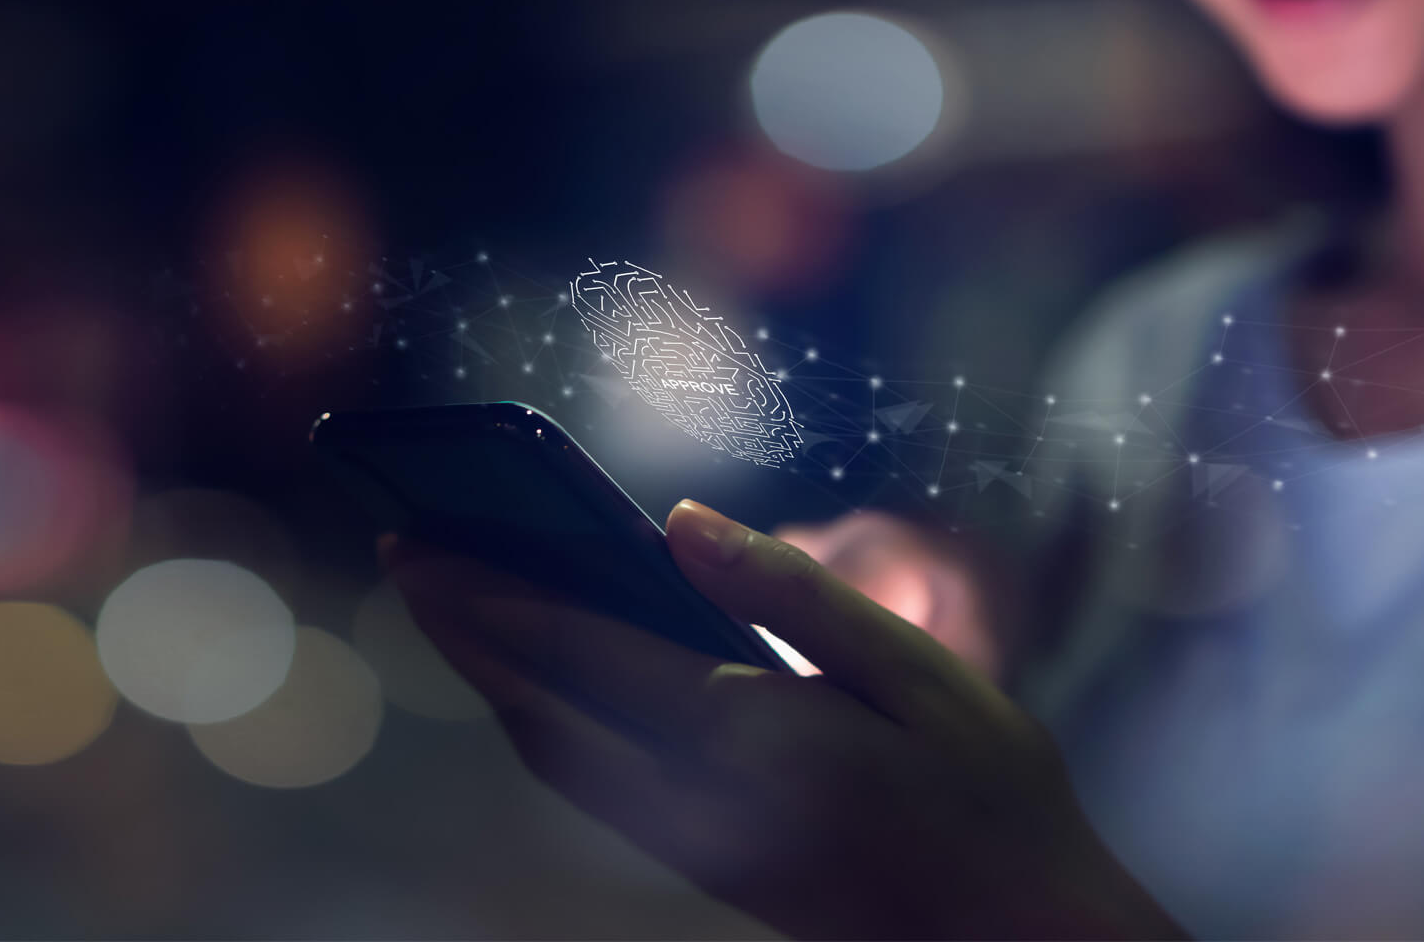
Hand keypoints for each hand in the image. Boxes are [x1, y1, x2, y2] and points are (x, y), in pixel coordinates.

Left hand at [385, 501, 1182, 940]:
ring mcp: (697, 847)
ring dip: (496, 682)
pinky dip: (548, 728)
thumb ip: (790, 595)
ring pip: (558, 763)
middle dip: (464, 632)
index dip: (489, 593)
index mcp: (745, 736)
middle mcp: (697, 801)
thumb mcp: (916, 672)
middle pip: (539, 713)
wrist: (1018, 941)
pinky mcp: (712, 870)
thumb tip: (678, 523)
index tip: (418, 539)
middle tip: (404, 551)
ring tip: (460, 610)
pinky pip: (595, 791)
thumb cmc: (989, 796)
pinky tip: (552, 688)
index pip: (580, 652)